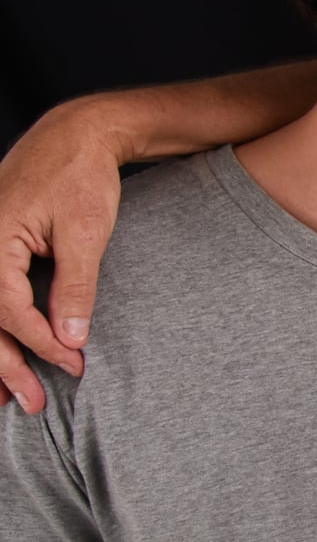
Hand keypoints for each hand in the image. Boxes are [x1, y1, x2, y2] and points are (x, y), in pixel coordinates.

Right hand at [0, 103, 123, 412]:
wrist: (78, 136)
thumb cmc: (82, 177)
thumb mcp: (85, 233)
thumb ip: (75, 287)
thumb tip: (71, 339)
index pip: (7, 308)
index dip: (39, 342)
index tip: (72, 366)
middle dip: (6, 366)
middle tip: (33, 405)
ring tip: (11, 399)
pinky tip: (5, 359)